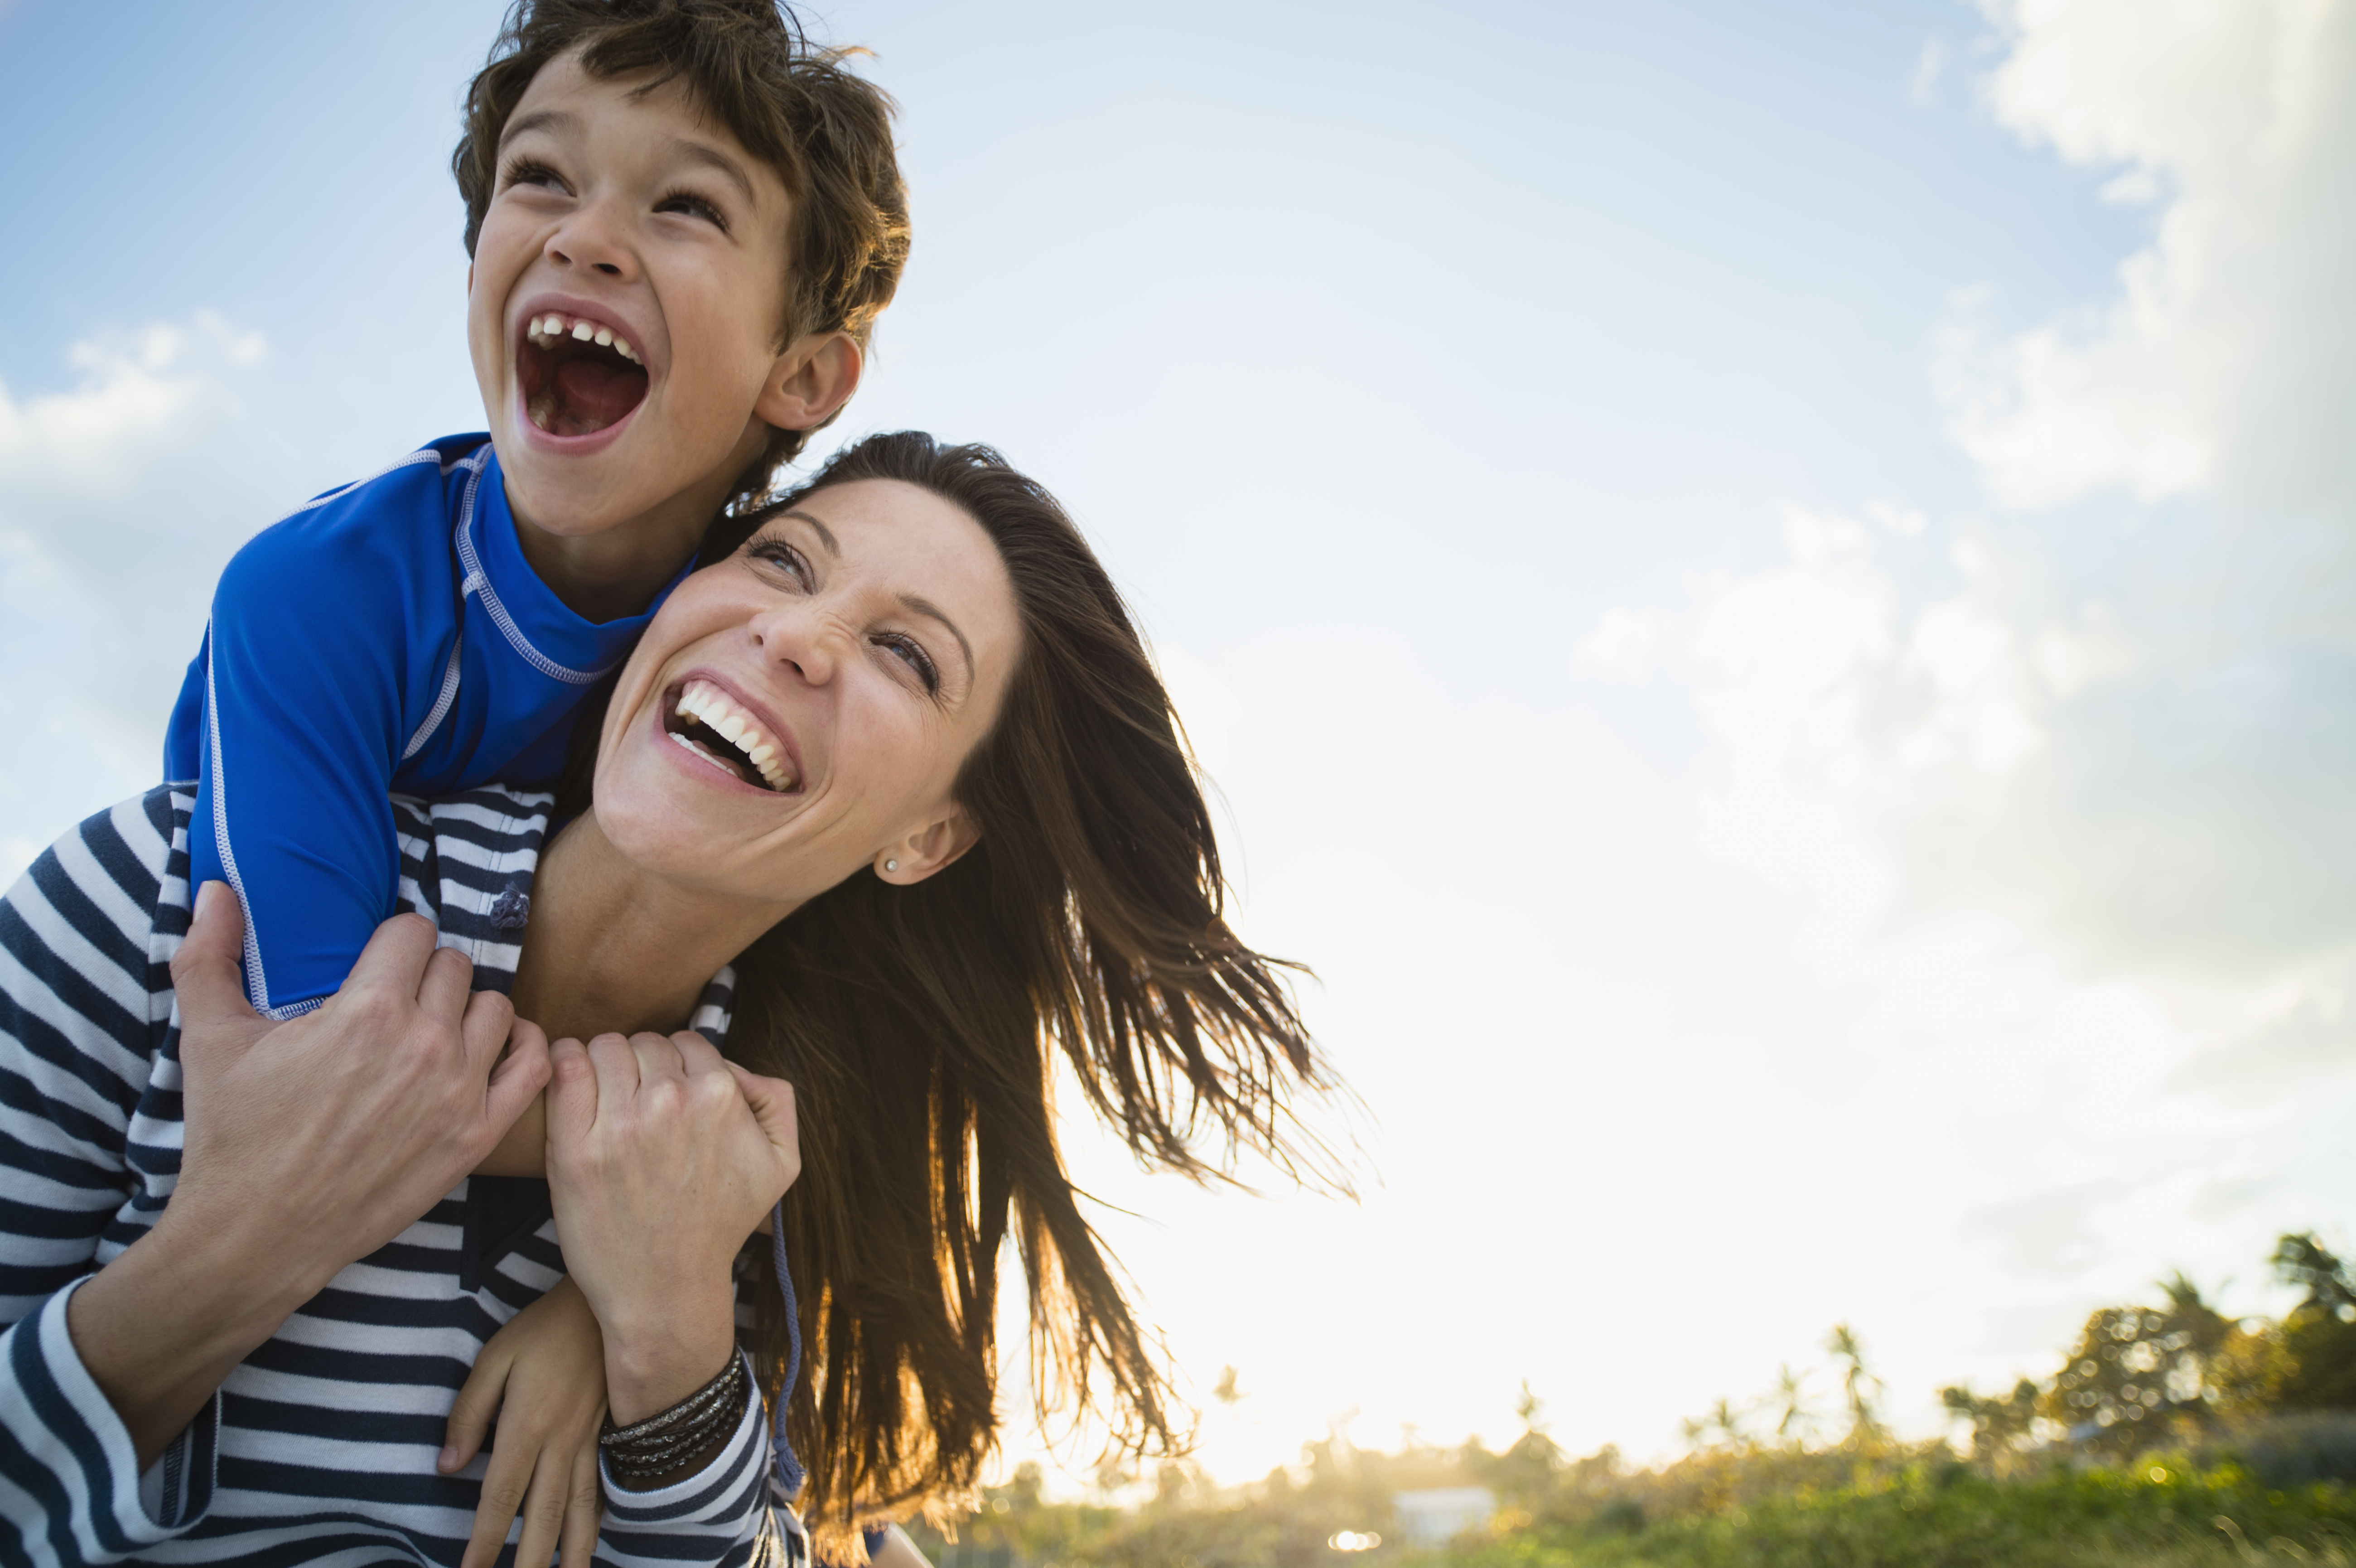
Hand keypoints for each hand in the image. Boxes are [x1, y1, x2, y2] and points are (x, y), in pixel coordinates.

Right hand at [69, 884, 551, 1466]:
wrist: (256, 1233)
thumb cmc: (233, 1135)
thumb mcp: (209, 1038)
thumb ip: (209, 953)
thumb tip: (215, 888)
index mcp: (368, 1011)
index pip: (414, 931)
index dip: (391, 943)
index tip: (375, 965)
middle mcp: (424, 1045)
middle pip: (454, 967)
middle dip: (423, 976)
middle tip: (392, 1004)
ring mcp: (458, 1092)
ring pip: (497, 1008)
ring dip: (468, 1011)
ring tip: (431, 1030)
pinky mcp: (477, 1136)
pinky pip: (533, 1067)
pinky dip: (523, 1048)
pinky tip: (493, 1048)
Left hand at [442, 1276, 606, 1567]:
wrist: (608, 1307)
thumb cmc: (544, 1329)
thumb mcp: (495, 1357)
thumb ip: (469, 1412)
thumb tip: (448, 1466)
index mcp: (526, 1427)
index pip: (500, 1497)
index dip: (484, 1541)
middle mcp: (559, 1444)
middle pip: (543, 1517)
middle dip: (529, 1562)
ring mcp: (586, 1442)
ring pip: (578, 1511)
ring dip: (569, 1553)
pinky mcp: (603, 1436)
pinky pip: (598, 1489)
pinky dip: (593, 1523)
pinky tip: (587, 1542)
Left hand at [544, 1030, 798, 1423]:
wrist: (666, 1292)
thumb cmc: (720, 1226)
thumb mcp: (782, 1163)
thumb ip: (775, 1098)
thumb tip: (735, 1066)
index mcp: (721, 1097)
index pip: (688, 1043)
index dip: (678, 1068)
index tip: (669, 1098)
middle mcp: (671, 1103)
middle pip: (645, 1042)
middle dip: (642, 1066)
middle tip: (637, 1105)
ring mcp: (619, 1125)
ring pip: (604, 1047)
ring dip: (604, 1064)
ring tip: (605, 1099)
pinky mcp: (574, 1148)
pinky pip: (563, 1068)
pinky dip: (564, 1062)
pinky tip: (571, 1079)